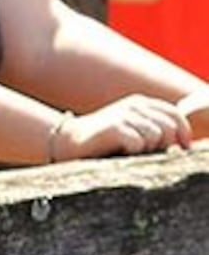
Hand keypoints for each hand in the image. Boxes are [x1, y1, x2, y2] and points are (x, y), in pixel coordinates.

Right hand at [53, 95, 190, 160]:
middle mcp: (134, 105)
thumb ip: (157, 128)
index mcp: (141, 102)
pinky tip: (117, 148)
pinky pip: (138, 144)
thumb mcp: (134, 128)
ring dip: (145, 148)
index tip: (182, 147)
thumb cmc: (106, 140)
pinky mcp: (114, 126)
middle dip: (163, 144)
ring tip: (128, 148)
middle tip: (143, 150)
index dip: (183, 133)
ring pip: (156, 137)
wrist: (70, 142)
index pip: (175, 114)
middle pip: (169, 128)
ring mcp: (123, 114)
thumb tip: (181, 142)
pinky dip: (131, 151)